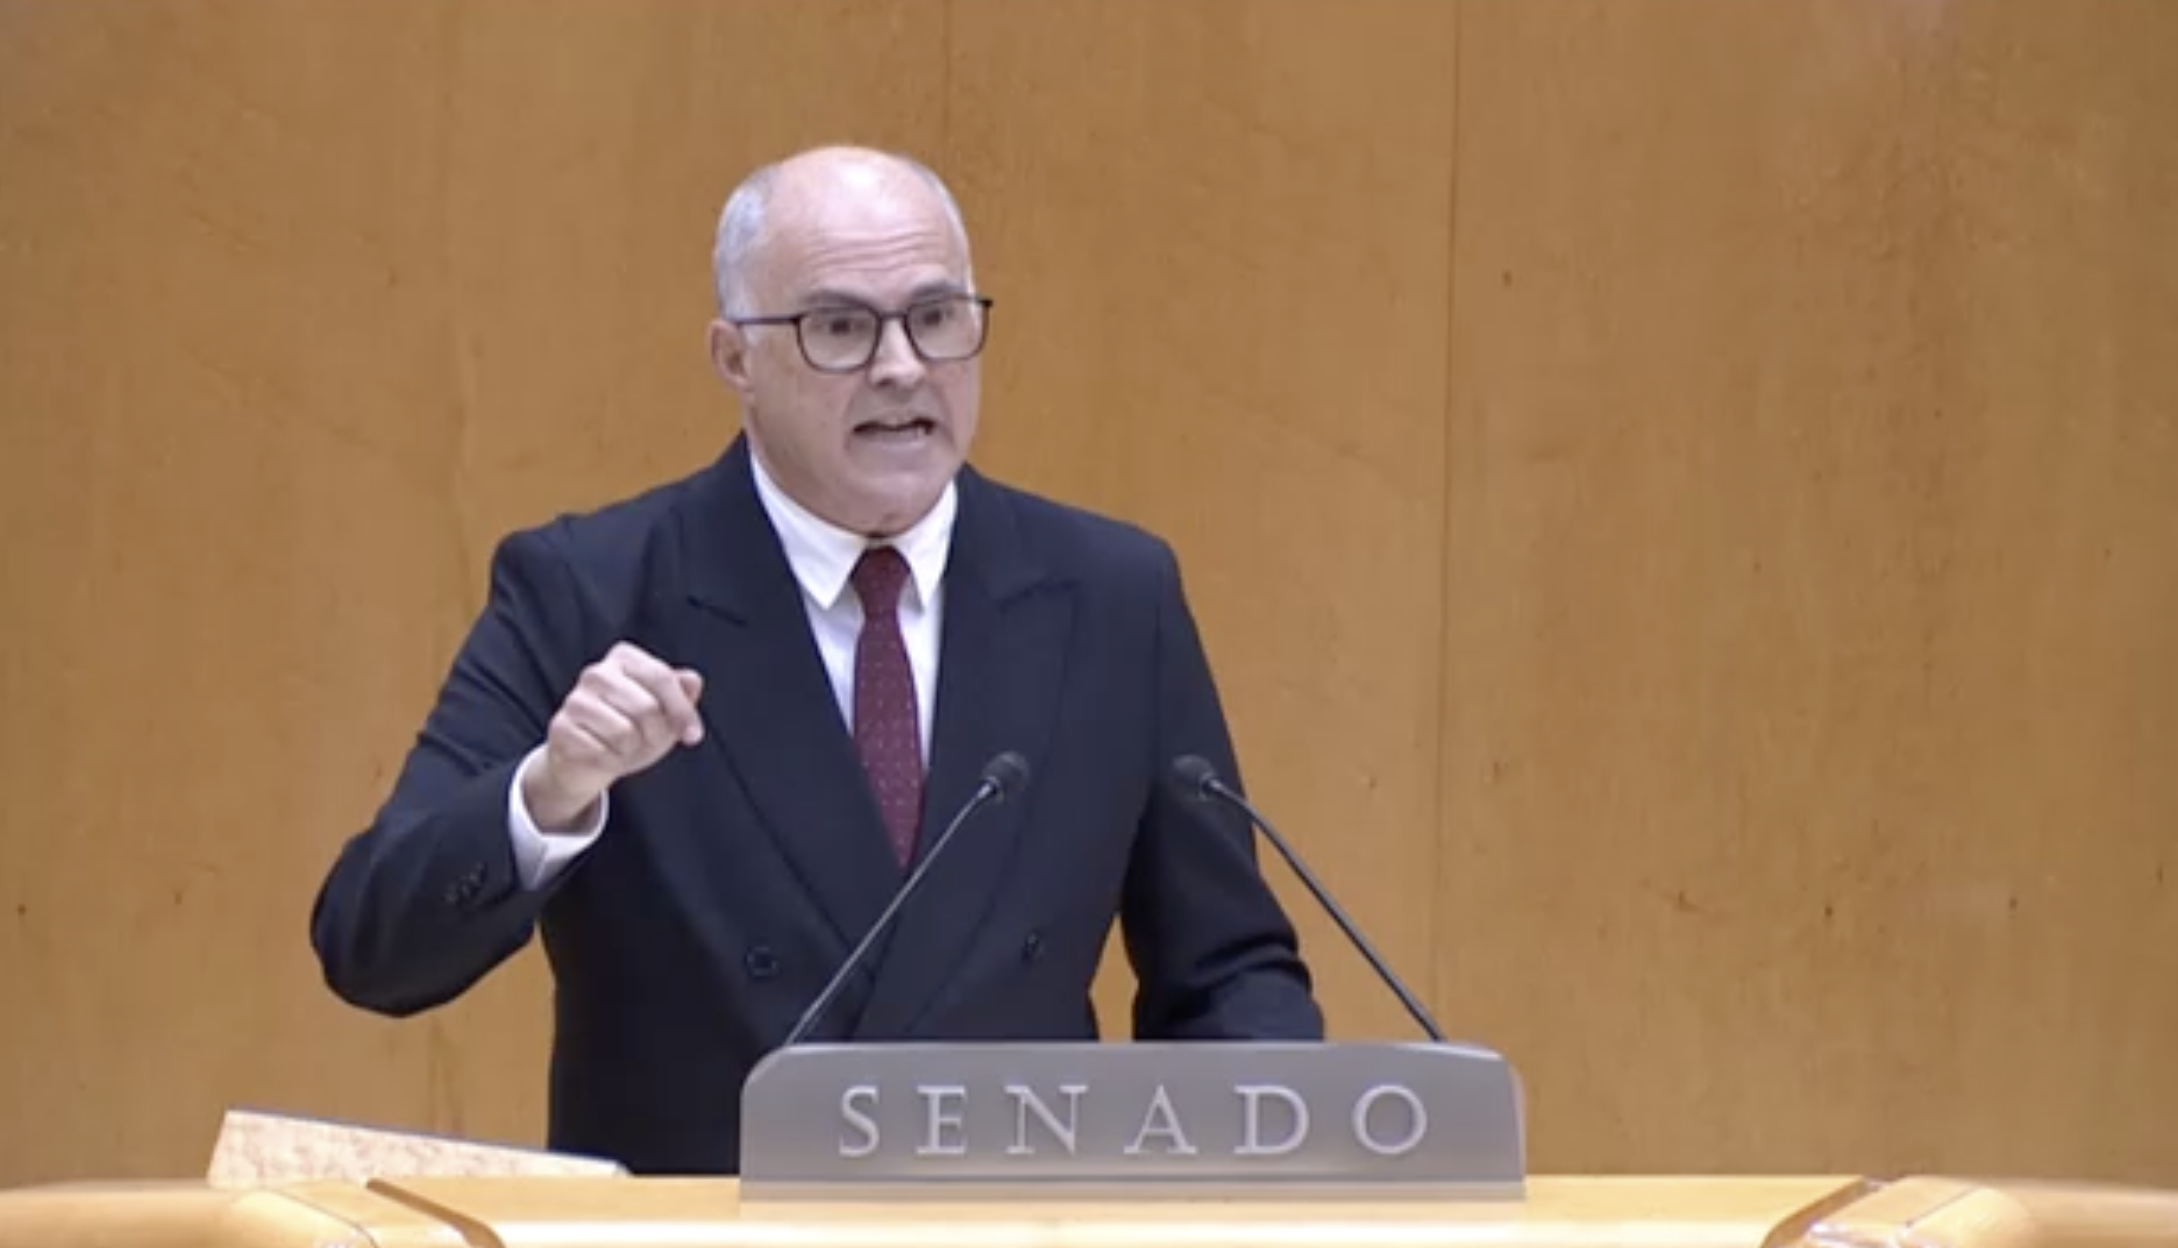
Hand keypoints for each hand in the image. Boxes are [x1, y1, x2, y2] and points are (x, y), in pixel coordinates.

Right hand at [523, 642, 704, 832]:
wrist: (589, 759)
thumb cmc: (632, 727)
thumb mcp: (665, 711)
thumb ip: (682, 693)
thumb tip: (691, 680)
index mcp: (624, 658)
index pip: (662, 678)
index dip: (682, 711)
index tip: (693, 736)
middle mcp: (597, 673)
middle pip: (647, 707)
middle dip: (656, 735)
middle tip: (648, 741)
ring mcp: (575, 699)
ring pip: (624, 733)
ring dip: (632, 750)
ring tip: (625, 746)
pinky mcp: (561, 727)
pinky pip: (601, 752)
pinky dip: (611, 761)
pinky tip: (605, 754)